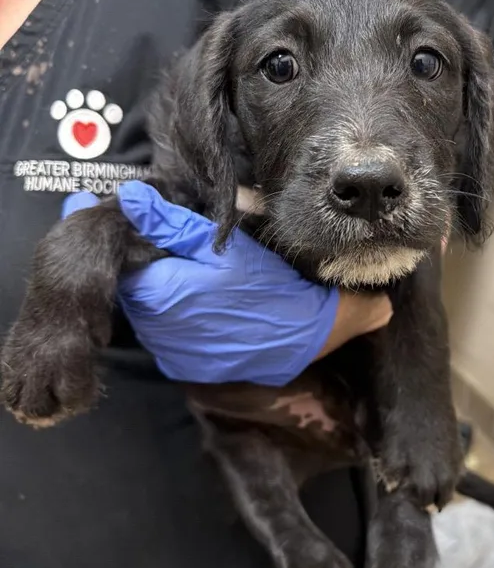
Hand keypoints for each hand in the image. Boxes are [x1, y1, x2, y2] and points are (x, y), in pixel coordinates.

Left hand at [61, 184, 392, 385]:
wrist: (304, 334)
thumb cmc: (267, 283)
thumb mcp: (223, 245)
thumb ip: (169, 223)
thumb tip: (127, 198)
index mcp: (160, 293)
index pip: (115, 266)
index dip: (119, 243)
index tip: (122, 224)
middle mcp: (156, 330)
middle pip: (128, 293)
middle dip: (140, 270)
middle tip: (166, 249)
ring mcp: (170, 354)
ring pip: (144, 317)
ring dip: (155, 296)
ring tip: (186, 279)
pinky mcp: (184, 369)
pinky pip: (162, 338)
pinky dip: (170, 321)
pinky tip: (196, 308)